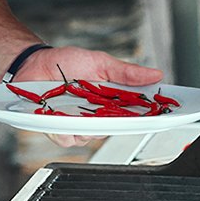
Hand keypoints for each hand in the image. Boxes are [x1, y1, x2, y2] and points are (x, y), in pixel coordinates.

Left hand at [14, 46, 163, 148]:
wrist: (34, 63)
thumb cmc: (66, 62)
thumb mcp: (100, 62)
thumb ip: (126, 72)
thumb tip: (155, 74)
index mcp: (111, 101)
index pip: (136, 114)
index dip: (151, 116)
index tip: (164, 114)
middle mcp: (97, 116)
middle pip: (116, 129)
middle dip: (117, 121)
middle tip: (112, 108)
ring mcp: (78, 124)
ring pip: (91, 137)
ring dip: (87, 124)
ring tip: (78, 105)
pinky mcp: (58, 129)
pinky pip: (67, 138)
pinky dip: (65, 128)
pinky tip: (60, 114)